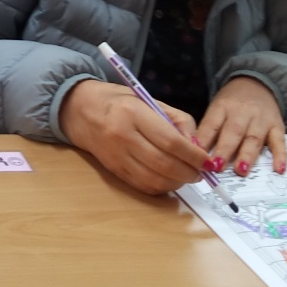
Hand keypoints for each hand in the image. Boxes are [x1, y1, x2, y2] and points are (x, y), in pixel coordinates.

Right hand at [59, 79, 209, 194]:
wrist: (79, 110)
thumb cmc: (118, 101)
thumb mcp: (149, 100)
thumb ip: (176, 120)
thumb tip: (197, 147)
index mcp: (134, 113)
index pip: (170, 141)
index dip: (193, 155)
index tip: (208, 160)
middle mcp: (123, 136)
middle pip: (164, 164)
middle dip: (189, 172)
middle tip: (201, 171)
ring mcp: (116, 156)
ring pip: (155, 180)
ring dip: (177, 182)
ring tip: (187, 175)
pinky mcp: (113, 170)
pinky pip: (143, 186)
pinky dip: (162, 187)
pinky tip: (169, 179)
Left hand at [196, 76, 286, 177]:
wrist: (257, 83)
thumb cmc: (231, 103)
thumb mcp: (216, 109)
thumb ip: (207, 130)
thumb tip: (195, 154)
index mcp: (222, 107)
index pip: (212, 124)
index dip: (205, 140)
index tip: (198, 157)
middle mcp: (242, 112)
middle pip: (233, 131)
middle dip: (225, 150)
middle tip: (217, 167)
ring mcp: (261, 119)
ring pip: (254, 138)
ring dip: (247, 155)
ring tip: (241, 170)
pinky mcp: (277, 126)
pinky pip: (279, 141)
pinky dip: (280, 156)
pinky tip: (279, 169)